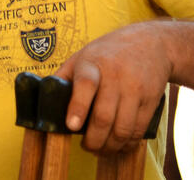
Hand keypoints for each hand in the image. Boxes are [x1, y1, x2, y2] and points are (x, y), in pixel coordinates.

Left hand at [54, 21, 170, 154]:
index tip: (72, 126)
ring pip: (122, 128)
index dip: (78, 106)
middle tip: (86, 147)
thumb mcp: (82, 55)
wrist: (150, 43)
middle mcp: (115, 75)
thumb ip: (64, 76)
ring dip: (110, 146)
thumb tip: (43, 99)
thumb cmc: (108, 52)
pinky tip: (119, 145)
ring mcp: (135, 88)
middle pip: (104, 116)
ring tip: (101, 149)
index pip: (86, 84)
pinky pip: (138, 129)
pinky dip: (128, 144)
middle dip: (93, 140)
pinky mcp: (151, 99)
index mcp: (92, 63)